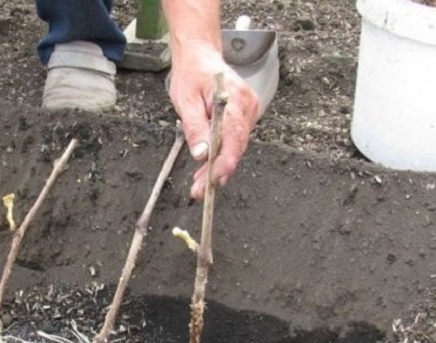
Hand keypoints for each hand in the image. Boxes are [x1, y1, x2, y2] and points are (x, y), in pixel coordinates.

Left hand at [167, 41, 259, 199]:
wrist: (200, 57)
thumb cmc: (192, 74)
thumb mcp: (186, 100)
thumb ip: (195, 127)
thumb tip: (202, 154)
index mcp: (235, 99)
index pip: (234, 137)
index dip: (225, 162)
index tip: (214, 180)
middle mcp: (247, 106)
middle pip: (235, 147)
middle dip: (217, 172)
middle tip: (199, 191)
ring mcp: (249, 112)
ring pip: (234, 148)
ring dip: (216, 168)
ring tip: (198, 186)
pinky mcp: (244, 118)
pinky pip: (233, 142)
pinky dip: (219, 157)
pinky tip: (206, 170)